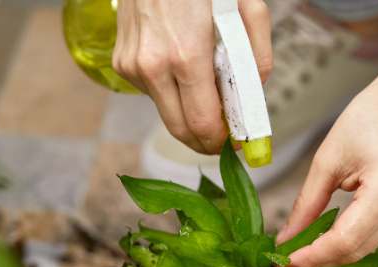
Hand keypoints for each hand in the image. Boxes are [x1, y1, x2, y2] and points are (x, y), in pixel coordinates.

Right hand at [113, 0, 271, 154]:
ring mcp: (132, 67)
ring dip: (187, 110)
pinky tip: (178, 63)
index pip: (202, 124)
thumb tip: (253, 96)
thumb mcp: (244, 5)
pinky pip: (151, 91)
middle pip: (180, 131)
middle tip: (222, 136)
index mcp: (186, 55)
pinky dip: (169, 88)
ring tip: (205, 88)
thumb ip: (256, 56)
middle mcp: (152, 67)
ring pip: (165, 112)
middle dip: (204, 139)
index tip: (234, 142)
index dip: (221, 140)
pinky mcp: (121, 63)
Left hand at [277, 59, 377, 266]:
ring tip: (296, 256)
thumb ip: (306, 204)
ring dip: (329, 257)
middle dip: (316, 263)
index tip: (282, 265)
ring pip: (363, 250)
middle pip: (355, 251)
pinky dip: (345, 244)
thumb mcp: (327, 158)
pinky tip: (322, 243)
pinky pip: (373, 239)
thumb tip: (286, 238)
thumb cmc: (373, 117)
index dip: (312, 257)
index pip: (345, 240)